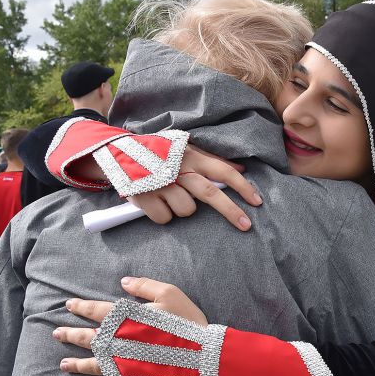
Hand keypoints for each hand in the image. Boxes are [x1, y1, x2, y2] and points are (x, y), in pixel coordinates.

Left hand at [55, 277, 208, 375]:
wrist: (201, 355)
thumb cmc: (186, 322)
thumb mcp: (169, 294)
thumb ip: (144, 286)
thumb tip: (123, 282)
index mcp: (125, 318)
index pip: (96, 310)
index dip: (80, 307)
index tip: (68, 305)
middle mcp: (117, 341)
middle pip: (87, 337)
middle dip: (70, 335)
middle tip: (56, 334)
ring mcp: (122, 363)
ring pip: (92, 363)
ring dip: (76, 363)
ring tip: (63, 364)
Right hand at [128, 146, 262, 227]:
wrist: (118, 153)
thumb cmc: (161, 154)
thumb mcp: (186, 149)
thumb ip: (212, 160)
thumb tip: (242, 169)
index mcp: (192, 157)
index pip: (223, 171)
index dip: (242, 187)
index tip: (257, 202)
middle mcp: (179, 169)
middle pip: (210, 193)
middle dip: (231, 211)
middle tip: (246, 226)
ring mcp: (161, 184)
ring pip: (187, 210)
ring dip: (182, 209)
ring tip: (170, 197)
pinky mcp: (144, 196)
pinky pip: (165, 218)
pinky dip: (163, 215)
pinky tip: (156, 203)